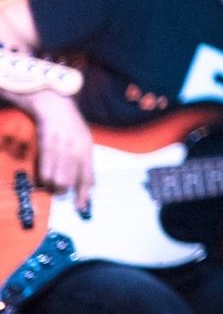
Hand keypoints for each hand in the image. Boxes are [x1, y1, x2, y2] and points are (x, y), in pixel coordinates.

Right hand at [26, 90, 94, 212]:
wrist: (56, 106)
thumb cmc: (71, 126)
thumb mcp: (84, 141)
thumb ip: (85, 162)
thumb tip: (88, 185)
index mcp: (88, 149)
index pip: (88, 177)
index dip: (84, 194)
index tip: (81, 208)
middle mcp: (77, 148)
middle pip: (71, 181)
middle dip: (63, 191)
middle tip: (58, 192)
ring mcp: (62, 146)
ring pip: (57, 177)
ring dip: (52, 185)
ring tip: (50, 185)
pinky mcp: (47, 142)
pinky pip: (46, 166)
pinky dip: (44, 176)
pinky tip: (43, 179)